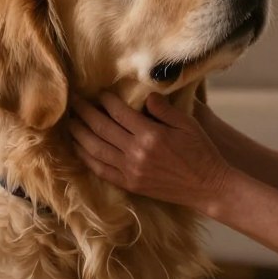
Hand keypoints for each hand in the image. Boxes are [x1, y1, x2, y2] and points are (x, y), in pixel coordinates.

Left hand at [69, 92, 232, 211]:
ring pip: (95, 150)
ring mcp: (130, 171)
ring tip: (70, 122)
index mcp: (150, 135)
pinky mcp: (130, 185)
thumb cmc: (201, 152)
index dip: (105, 101)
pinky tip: (79, 148)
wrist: (207, 186)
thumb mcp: (187, 124)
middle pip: (101, 129)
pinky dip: (87, 158)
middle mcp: (136, 153)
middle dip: (85, 113)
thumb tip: (146, 96)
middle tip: (74, 101)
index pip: (119, 113)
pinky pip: (101, 170)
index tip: (98, 92)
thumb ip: (163, 108)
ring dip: (79, 134)